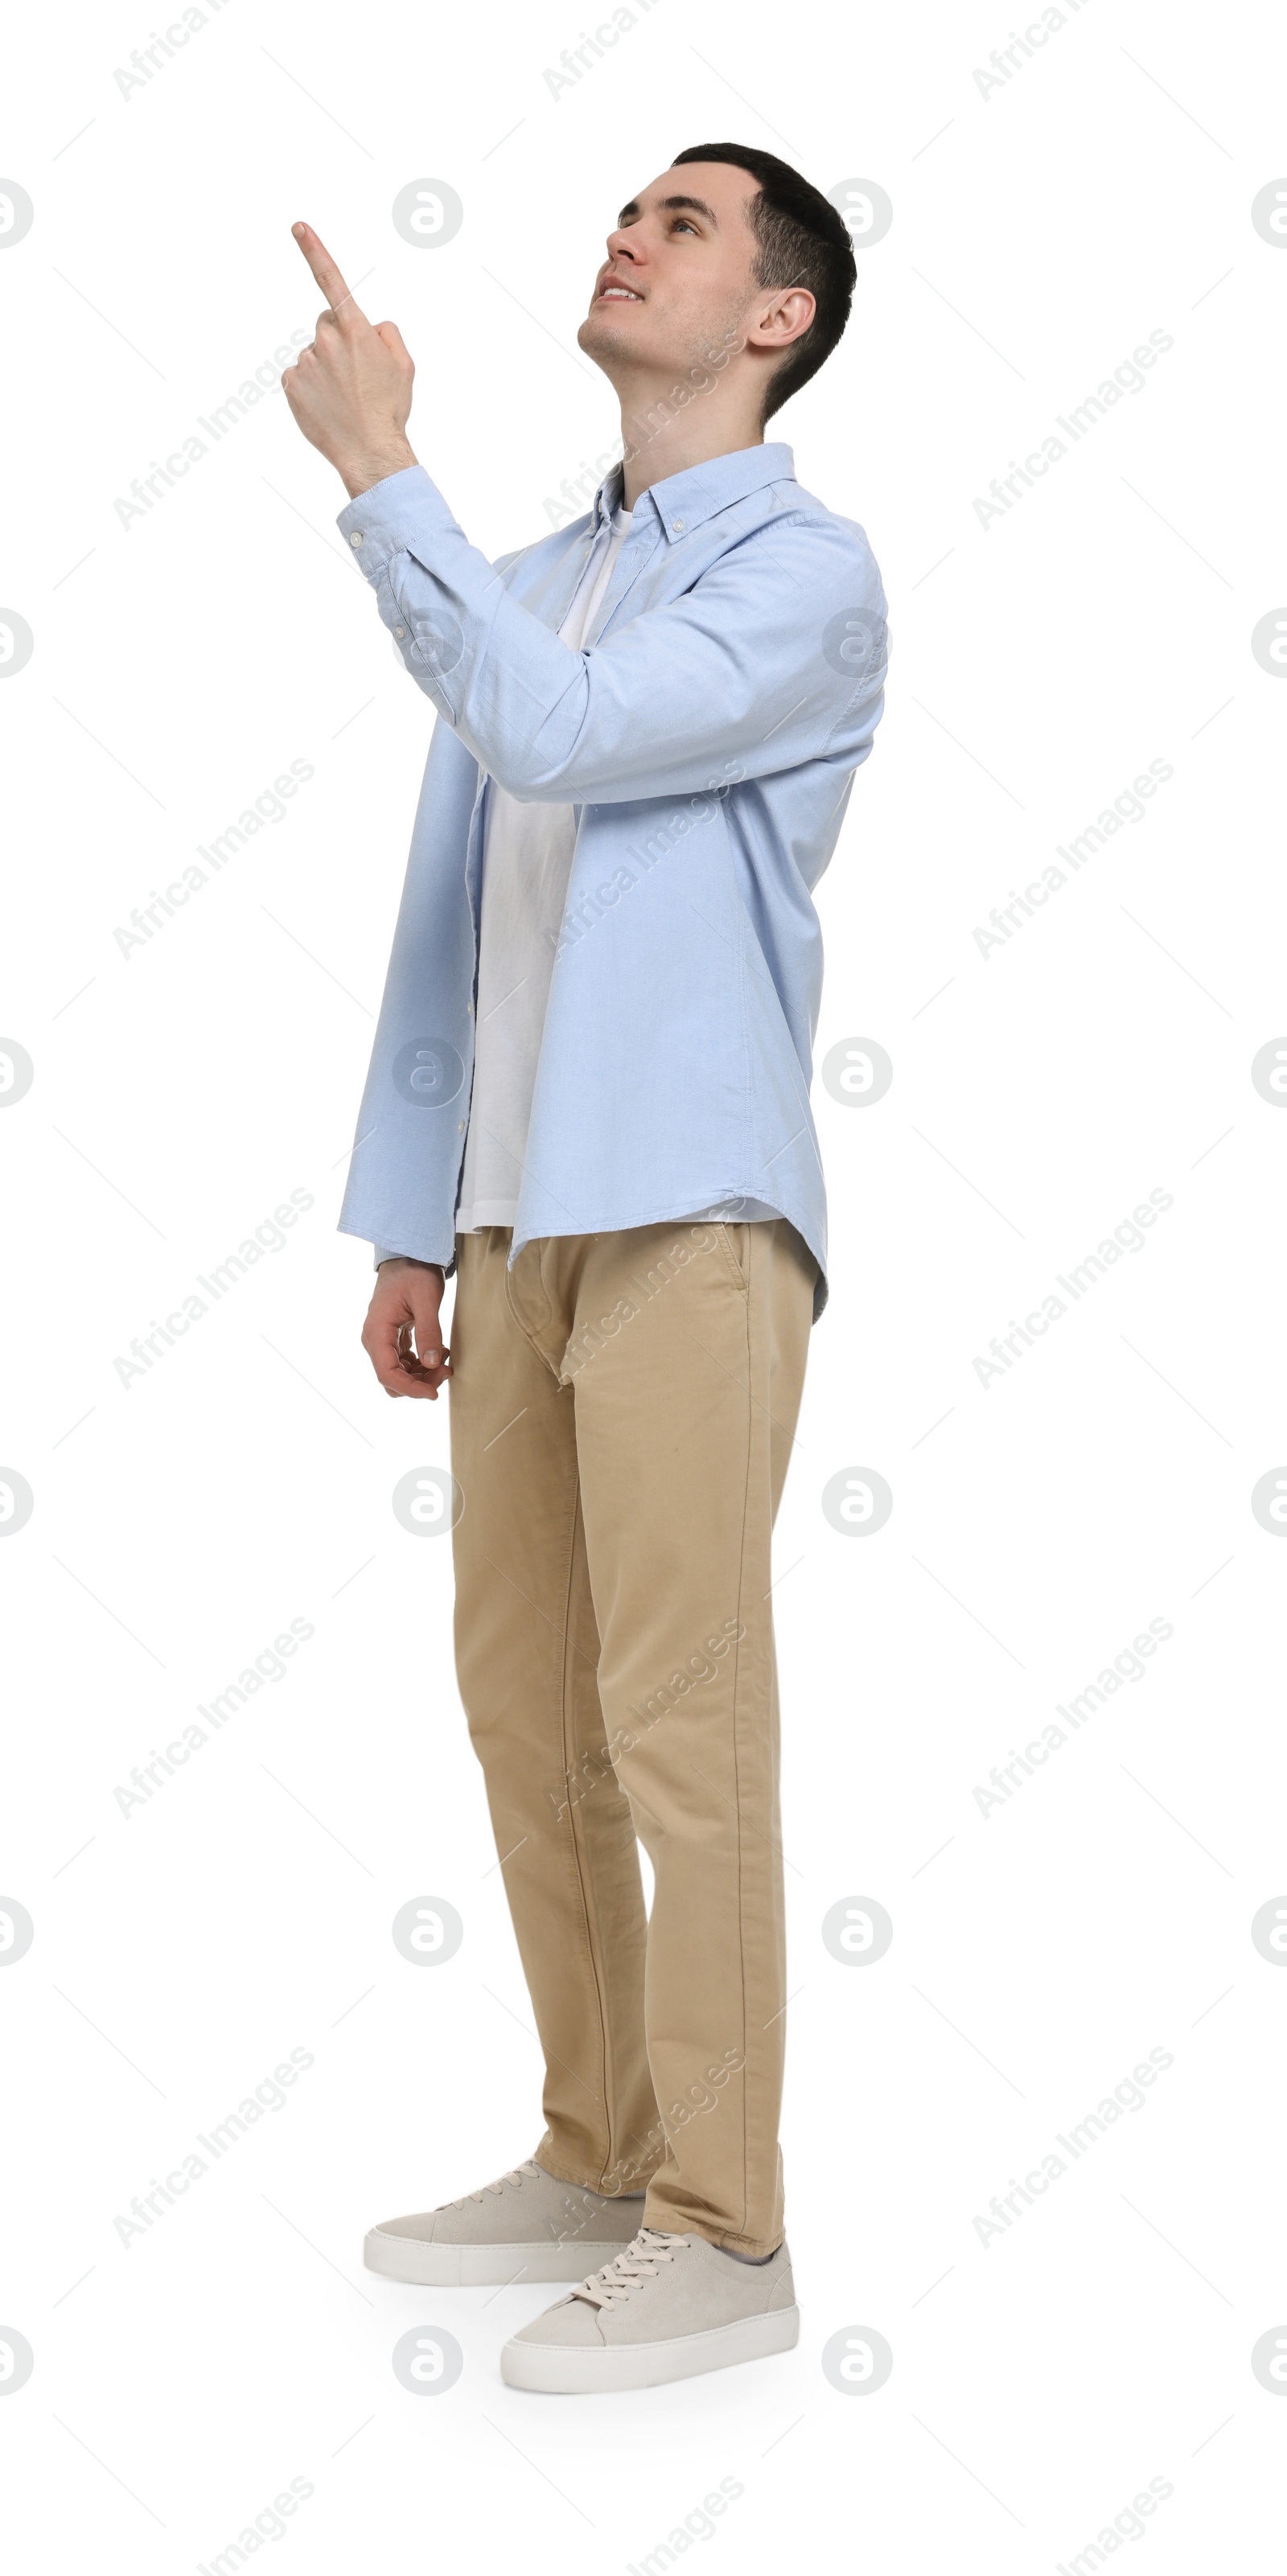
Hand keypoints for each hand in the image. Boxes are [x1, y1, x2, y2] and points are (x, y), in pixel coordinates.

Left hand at [282, 222, 416, 497]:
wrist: (370, 451)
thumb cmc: (390, 408)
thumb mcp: (404, 364)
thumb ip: (387, 333)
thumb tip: (370, 325)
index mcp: (356, 330)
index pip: (332, 281)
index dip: (314, 250)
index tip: (298, 226)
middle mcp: (327, 340)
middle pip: (326, 324)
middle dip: (338, 339)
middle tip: (357, 373)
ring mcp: (307, 362)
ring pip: (315, 352)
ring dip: (327, 366)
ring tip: (344, 396)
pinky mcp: (291, 383)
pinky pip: (300, 374)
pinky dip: (311, 385)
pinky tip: (328, 404)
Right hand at [362, 1260, 452, 1399]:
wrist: (407, 1255)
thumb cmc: (414, 1272)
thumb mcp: (426, 1299)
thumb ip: (429, 1332)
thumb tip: (432, 1364)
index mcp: (376, 1332)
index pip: (387, 1374)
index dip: (410, 1389)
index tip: (434, 1394)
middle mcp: (375, 1340)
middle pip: (392, 1379)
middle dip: (419, 1383)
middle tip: (446, 1370)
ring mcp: (383, 1341)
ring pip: (399, 1374)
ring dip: (422, 1375)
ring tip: (445, 1361)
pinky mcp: (393, 1339)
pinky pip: (404, 1363)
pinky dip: (422, 1365)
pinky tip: (438, 1353)